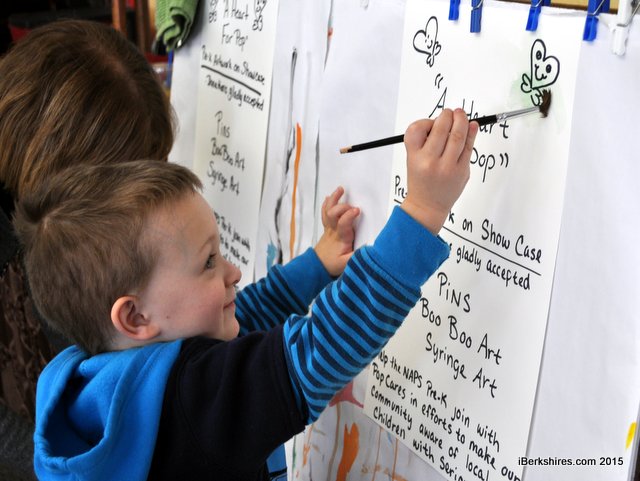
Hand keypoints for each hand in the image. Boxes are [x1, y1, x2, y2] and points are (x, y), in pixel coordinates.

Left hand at [314, 186, 359, 276]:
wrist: (317, 266)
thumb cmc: (333, 264)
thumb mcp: (347, 264)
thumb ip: (358, 256)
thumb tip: (369, 248)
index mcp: (341, 238)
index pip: (343, 222)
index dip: (349, 214)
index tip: (357, 210)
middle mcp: (333, 230)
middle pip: (333, 213)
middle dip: (342, 206)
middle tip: (353, 206)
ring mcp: (329, 228)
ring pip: (328, 211)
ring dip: (334, 199)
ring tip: (340, 189)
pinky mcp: (327, 228)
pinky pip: (325, 213)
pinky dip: (326, 204)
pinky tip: (329, 198)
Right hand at [401, 109, 477, 234]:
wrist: (428, 205)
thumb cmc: (421, 181)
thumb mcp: (412, 159)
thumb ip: (424, 140)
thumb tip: (444, 120)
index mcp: (415, 157)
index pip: (418, 129)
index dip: (427, 121)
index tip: (433, 120)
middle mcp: (430, 162)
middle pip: (441, 129)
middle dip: (448, 116)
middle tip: (450, 113)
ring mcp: (447, 167)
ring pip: (458, 136)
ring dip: (461, 121)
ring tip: (461, 115)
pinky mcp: (462, 171)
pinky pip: (468, 147)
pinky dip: (472, 133)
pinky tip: (473, 126)